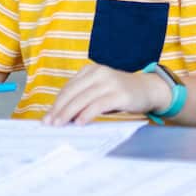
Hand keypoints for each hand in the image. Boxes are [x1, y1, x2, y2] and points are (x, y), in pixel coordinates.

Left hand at [43, 63, 165, 125]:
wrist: (148, 89)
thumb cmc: (120, 93)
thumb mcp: (99, 90)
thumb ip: (83, 97)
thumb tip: (61, 116)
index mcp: (91, 70)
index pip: (68, 88)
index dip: (56, 104)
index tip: (47, 118)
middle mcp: (99, 73)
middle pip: (73, 93)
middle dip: (59, 110)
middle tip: (49, 123)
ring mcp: (110, 82)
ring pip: (83, 99)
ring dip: (69, 113)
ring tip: (60, 125)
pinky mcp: (120, 94)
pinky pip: (99, 104)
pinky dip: (87, 114)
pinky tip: (80, 122)